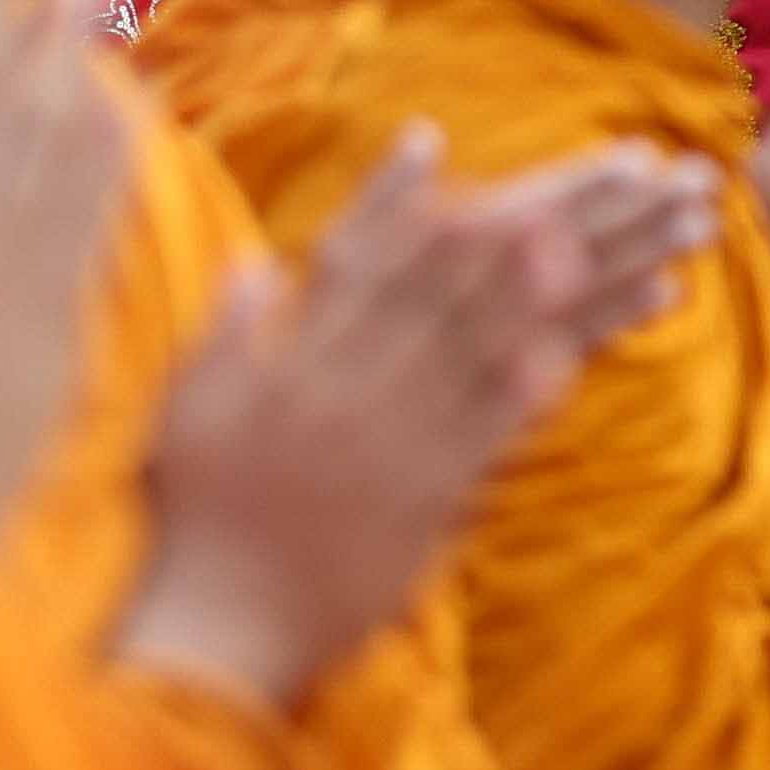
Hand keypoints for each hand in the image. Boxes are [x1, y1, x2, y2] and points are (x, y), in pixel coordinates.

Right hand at [116, 130, 710, 705]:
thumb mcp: (191, 413)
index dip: (393, 201)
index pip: (349, 265)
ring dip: (523, 299)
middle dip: (486, 234)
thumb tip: (254, 264)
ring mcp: (388, 445)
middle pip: (428, 296)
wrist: (220, 625)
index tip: (433, 143)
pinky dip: (521, 397)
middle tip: (541, 183)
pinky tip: (570, 363)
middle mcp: (343, 389)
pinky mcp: (421, 503)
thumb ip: (227, 334)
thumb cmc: (200, 519)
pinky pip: (480, 440)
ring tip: (577, 248)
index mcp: (291, 361)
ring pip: (465, 356)